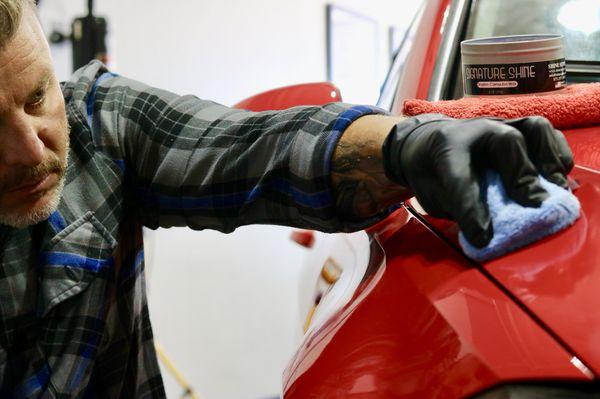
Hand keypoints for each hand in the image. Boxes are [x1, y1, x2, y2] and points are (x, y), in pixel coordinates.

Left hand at [382, 114, 573, 246]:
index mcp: (444, 148)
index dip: (470, 208)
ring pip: (534, 129)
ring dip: (549, 160)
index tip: (481, 237)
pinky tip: (557, 179)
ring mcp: (501, 125)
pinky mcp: (519, 129)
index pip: (458, 177)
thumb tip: (488, 232)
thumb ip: (457, 208)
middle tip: (534, 205)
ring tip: (556, 188)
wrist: (427, 142)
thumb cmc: (432, 173)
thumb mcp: (432, 194)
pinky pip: (547, 135)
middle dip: (522, 176)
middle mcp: (476, 130)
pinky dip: (557, 156)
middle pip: (507, 141)